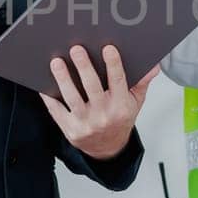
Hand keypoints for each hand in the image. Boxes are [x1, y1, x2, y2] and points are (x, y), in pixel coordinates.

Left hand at [39, 44, 157, 159]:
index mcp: (121, 106)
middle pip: (92, 87)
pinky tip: (44, 84)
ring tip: (56, 62)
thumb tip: (153, 66)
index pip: (118, 82)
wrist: (108, 149)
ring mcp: (86, 123)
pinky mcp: (70, 129)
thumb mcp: (135, 103)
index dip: (113, 64)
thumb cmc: (120, 120)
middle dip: (84, 67)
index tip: (108, 48)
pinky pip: (57, 111)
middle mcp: (104, 115)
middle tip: (76, 49)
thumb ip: (141, 82)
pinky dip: (50, 98)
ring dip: (63, 78)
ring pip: (72, 97)